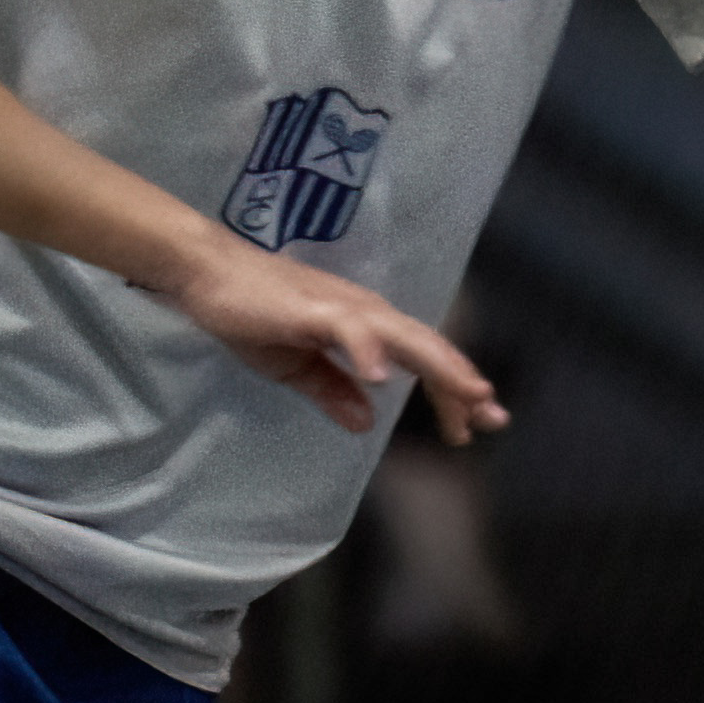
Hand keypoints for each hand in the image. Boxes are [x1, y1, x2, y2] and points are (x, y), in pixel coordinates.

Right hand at [164, 233, 506, 444]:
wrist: (208, 273)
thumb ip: (332, 390)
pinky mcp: (314, 308)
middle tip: (495, 417)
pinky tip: (383, 378)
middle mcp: (367, 314)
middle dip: (462, 383)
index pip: (421, 361)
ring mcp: (343, 308)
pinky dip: (369, 351)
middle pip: (427, 348)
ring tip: (468, 395)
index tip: (472, 429)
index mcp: (367, 328)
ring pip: (405, 337)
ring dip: (439, 366)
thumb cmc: (252, 314)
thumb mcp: (296, 366)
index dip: (449, 393)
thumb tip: (365, 423)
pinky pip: (349, 329)